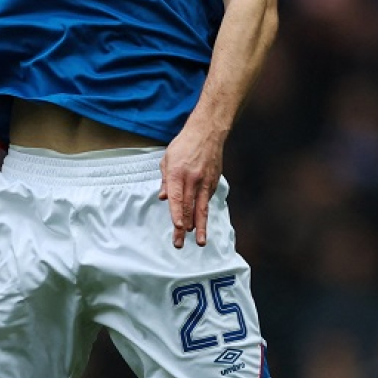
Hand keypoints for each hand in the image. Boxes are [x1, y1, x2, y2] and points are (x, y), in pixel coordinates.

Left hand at [158, 125, 226, 248]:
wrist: (207, 133)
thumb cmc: (184, 145)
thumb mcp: (167, 159)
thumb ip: (165, 180)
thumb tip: (163, 198)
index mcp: (177, 173)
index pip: (177, 198)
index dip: (177, 214)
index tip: (178, 228)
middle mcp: (192, 179)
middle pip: (188, 207)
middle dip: (185, 227)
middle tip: (180, 243)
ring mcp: (205, 181)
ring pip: (202, 208)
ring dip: (200, 226)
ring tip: (199, 241)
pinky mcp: (213, 182)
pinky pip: (206, 200)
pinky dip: (202, 212)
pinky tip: (200, 222)